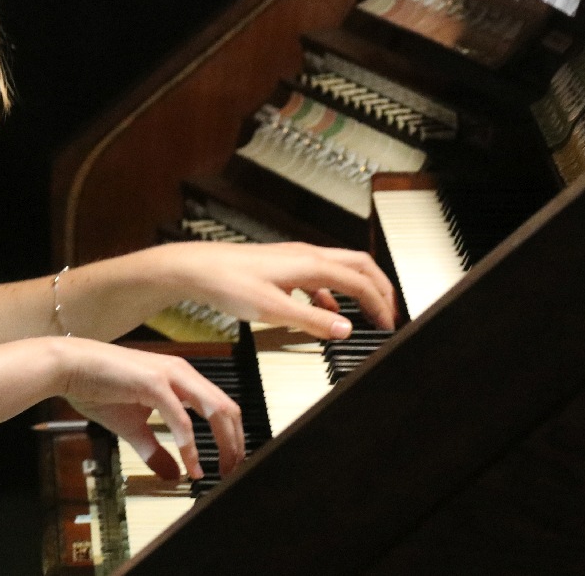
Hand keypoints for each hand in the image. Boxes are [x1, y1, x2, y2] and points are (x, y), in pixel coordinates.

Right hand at [60, 339, 243, 481]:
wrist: (69, 367)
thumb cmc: (97, 388)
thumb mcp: (132, 428)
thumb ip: (155, 450)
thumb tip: (174, 475)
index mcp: (180, 378)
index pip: (221, 406)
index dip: (232, 437)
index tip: (229, 464)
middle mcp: (181, 372)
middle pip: (228, 409)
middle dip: (236, 444)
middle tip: (232, 472)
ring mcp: (170, 375)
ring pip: (215, 410)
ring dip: (224, 444)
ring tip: (220, 470)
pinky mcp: (154, 382)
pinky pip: (182, 420)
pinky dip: (190, 446)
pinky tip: (190, 465)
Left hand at [143, 241, 397, 335]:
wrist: (194, 269)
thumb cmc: (226, 282)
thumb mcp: (271, 309)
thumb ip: (311, 320)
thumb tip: (346, 328)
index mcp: (309, 263)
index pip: (360, 281)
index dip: (380, 304)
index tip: (389, 326)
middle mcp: (305, 256)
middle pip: (358, 266)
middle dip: (379, 289)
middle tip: (390, 315)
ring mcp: (293, 260)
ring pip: (339, 270)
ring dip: (357, 290)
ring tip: (367, 314)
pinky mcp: (280, 268)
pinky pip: (318, 278)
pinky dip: (331, 294)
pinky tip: (326, 312)